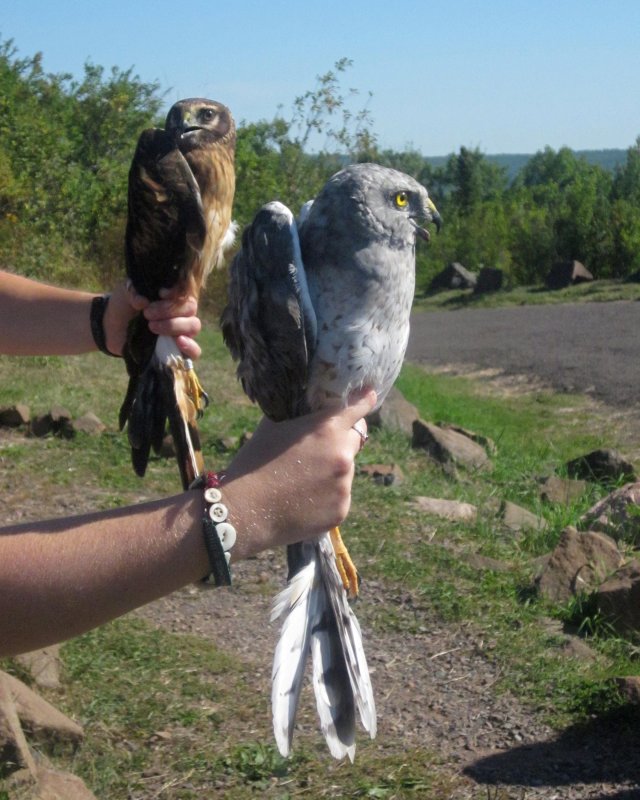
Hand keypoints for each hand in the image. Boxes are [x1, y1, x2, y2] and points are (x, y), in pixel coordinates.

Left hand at [103, 282, 201, 358]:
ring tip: (152, 327)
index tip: (160, 293)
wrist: (111, 328)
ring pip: (194, 326)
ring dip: (174, 326)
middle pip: (190, 309)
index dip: (176, 293)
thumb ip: (133, 292)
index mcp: (172, 296)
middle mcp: (181, 313)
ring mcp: (181, 332)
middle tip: (147, 314)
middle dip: (169, 311)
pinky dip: (190, 346)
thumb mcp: (125, 293)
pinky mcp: (177, 350)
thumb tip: (143, 301)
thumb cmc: (123, 306)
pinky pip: (195, 351)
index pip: (185, 292)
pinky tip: (178, 342)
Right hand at [222, 389, 377, 558]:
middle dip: (343, 439)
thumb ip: (300, 415)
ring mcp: (344, 486)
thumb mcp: (274, 426)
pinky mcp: (341, 510)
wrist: (245, 511)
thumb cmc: (253, 462)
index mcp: (328, 429)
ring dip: (332, 471)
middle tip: (318, 447)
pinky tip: (302, 500)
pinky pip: (339, 497)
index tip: (367, 396)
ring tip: (300, 481)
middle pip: (356, 439)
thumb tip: (310, 407)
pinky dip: (326, 496)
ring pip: (346, 471)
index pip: (360, 407)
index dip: (363, 400)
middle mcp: (343, 456)